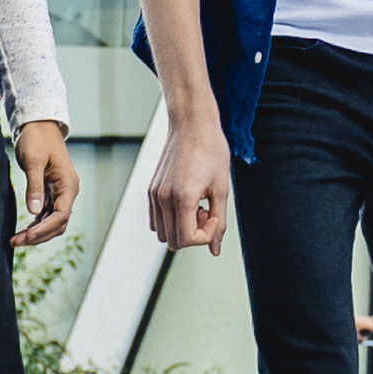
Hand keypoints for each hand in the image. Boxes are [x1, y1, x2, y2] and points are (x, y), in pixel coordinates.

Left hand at [10, 120, 81, 251]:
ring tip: (15, 240)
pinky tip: (22, 231)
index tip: (26, 236)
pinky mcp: (51, 193)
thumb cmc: (37, 140)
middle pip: (58, 223)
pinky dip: (36, 225)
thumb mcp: (34, 162)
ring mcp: (60, 194)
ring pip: (53, 222)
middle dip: (39, 235)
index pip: (62, 214)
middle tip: (15, 241)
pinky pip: (46, 215)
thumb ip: (34, 187)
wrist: (38, 126)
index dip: (44, 228)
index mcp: (68, 184)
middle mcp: (67, 192)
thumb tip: (35, 212)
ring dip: (37, 233)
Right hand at [144, 119, 231, 254]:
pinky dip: (171, 219)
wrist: (192, 124)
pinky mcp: (151, 190)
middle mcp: (163, 199)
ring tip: (196, 206)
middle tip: (206, 211)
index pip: (188, 239)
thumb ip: (219, 221)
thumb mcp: (221, 188)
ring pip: (163, 233)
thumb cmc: (211, 150)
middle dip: (194, 234)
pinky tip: (187, 201)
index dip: (206, 234)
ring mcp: (154, 195)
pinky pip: (156, 219)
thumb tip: (215, 249)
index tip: (214, 215)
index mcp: (182, 198)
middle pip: (173, 242)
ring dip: (181, 227)